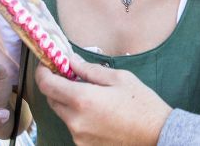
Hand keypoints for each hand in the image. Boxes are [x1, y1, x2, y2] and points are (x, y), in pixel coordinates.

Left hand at [35, 58, 171, 145]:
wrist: (158, 134)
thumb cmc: (141, 104)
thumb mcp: (119, 78)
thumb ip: (90, 70)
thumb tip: (71, 62)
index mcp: (82, 100)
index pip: (47, 85)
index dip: (42, 73)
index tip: (47, 65)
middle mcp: (75, 121)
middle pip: (52, 100)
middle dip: (57, 86)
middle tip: (70, 76)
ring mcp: (79, 136)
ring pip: (63, 114)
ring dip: (69, 102)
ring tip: (91, 95)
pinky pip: (74, 127)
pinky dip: (79, 116)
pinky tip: (98, 112)